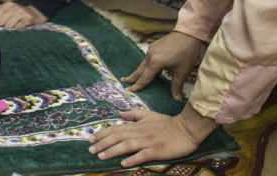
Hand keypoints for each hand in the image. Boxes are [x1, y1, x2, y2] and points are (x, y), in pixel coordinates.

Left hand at [0, 1, 47, 27]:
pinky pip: (17, 28)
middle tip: (9, 24)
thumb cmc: (18, 12)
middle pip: (1, 23)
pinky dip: (18, 29)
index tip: (1, 21)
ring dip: (11, 28)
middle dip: (4, 26)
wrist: (34, 13)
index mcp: (7, 4)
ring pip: (9, 27)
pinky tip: (20, 25)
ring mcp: (21, 13)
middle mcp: (14, 7)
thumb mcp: (7, 8)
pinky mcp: (27, 19)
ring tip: (15, 25)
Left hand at [88, 105, 215, 166]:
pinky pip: (143, 155)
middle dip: (102, 143)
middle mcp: (139, 133)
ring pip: (126, 145)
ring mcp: (148, 142)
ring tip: (101, 156)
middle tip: (90, 149)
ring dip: (112, 150)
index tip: (90, 139)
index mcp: (136, 125)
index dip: (102, 133)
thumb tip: (119, 114)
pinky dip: (132, 158)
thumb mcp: (149, 115)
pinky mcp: (157, 150)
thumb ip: (133, 115)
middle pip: (117, 137)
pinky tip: (123, 163)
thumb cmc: (167, 123)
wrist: (186, 129)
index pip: (115, 128)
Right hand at [122, 31, 202, 99]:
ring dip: (138, 71)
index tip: (129, 91)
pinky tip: (147, 68)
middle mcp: (150, 55)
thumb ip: (176, 86)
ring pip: (143, 64)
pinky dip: (145, 65)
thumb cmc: (186, 53)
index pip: (145, 77)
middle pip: (139, 70)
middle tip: (124, 82)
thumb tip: (177, 99)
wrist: (188, 34)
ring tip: (132, 77)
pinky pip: (147, 58)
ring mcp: (151, 49)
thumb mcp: (182, 71)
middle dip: (132, 77)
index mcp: (156, 62)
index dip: (138, 86)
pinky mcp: (154, 46)